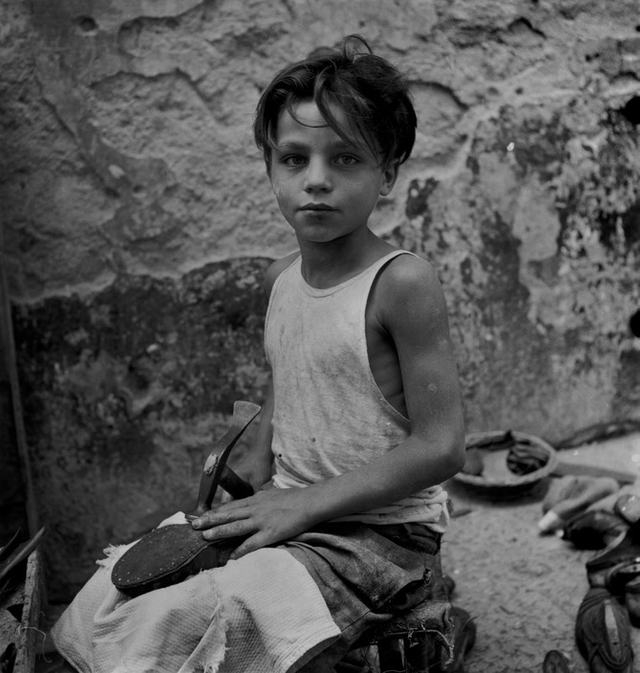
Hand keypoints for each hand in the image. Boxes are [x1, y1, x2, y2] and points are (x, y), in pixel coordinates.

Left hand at [190, 486, 313, 559]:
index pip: (230, 506)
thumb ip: (259, 498)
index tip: (202, 515)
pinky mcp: (271, 533)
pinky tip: (232, 557)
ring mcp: (261, 521)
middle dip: (210, 520)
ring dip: (219, 532)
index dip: (215, 511)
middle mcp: (254, 509)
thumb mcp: (271, 494)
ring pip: (236, 526)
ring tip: (205, 537)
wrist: (309, 502)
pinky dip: (241, 550)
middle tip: (193, 525)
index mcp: (255, 500)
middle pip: (228, 514)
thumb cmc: (293, 498)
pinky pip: (252, 543)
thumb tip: (252, 500)